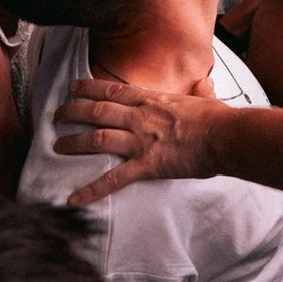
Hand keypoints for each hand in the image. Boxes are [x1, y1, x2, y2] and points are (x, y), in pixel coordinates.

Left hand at [53, 78, 227, 204]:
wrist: (226, 137)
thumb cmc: (219, 119)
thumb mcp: (208, 99)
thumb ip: (201, 90)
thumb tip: (205, 82)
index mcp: (153, 100)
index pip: (113, 90)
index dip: (89, 88)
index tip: (73, 88)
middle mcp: (140, 117)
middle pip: (97, 111)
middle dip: (73, 112)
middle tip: (57, 116)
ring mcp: (141, 141)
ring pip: (97, 139)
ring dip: (74, 143)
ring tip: (57, 147)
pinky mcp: (146, 165)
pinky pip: (113, 179)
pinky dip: (91, 190)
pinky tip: (74, 199)